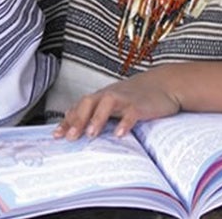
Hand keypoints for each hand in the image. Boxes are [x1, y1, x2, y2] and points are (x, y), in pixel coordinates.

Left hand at [53, 72, 180, 139]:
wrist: (165, 84)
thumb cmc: (137, 95)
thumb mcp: (114, 101)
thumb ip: (95, 109)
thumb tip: (71, 118)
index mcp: (102, 96)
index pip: (80, 107)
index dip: (68, 120)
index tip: (56, 135)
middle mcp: (110, 95)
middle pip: (89, 102)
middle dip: (78, 120)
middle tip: (70, 137)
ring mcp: (126, 98)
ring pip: (107, 104)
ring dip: (98, 118)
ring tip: (91, 135)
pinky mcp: (141, 105)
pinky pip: (131, 113)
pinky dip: (125, 122)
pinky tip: (120, 134)